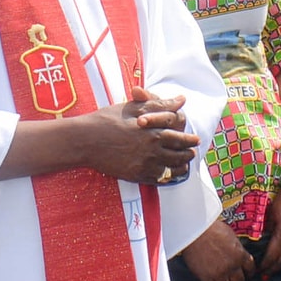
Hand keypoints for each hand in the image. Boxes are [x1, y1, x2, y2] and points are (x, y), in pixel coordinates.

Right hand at [79, 88, 198, 183]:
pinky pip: (160, 179)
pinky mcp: (137, 175)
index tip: (194, 138)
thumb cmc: (107, 119)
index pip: (180, 133)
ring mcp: (145, 164)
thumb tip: (181, 100)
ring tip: (185, 163)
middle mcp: (153, 148)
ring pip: (173, 168)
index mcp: (154, 130)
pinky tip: (170, 175)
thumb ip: (159, 104)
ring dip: (182, 165)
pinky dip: (169, 177)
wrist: (85, 140)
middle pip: (180, 151)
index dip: (188, 136)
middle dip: (189, 150)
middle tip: (193, 150)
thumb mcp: (133, 107)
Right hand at [182, 225, 255, 280]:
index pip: (250, 268)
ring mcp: (220, 273)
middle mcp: (233, 266)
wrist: (195, 230)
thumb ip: (235, 245)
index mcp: (240, 253)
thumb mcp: (230, 234)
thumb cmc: (211, 228)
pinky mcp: (206, 277)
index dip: (249, 275)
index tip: (248, 278)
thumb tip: (235, 248)